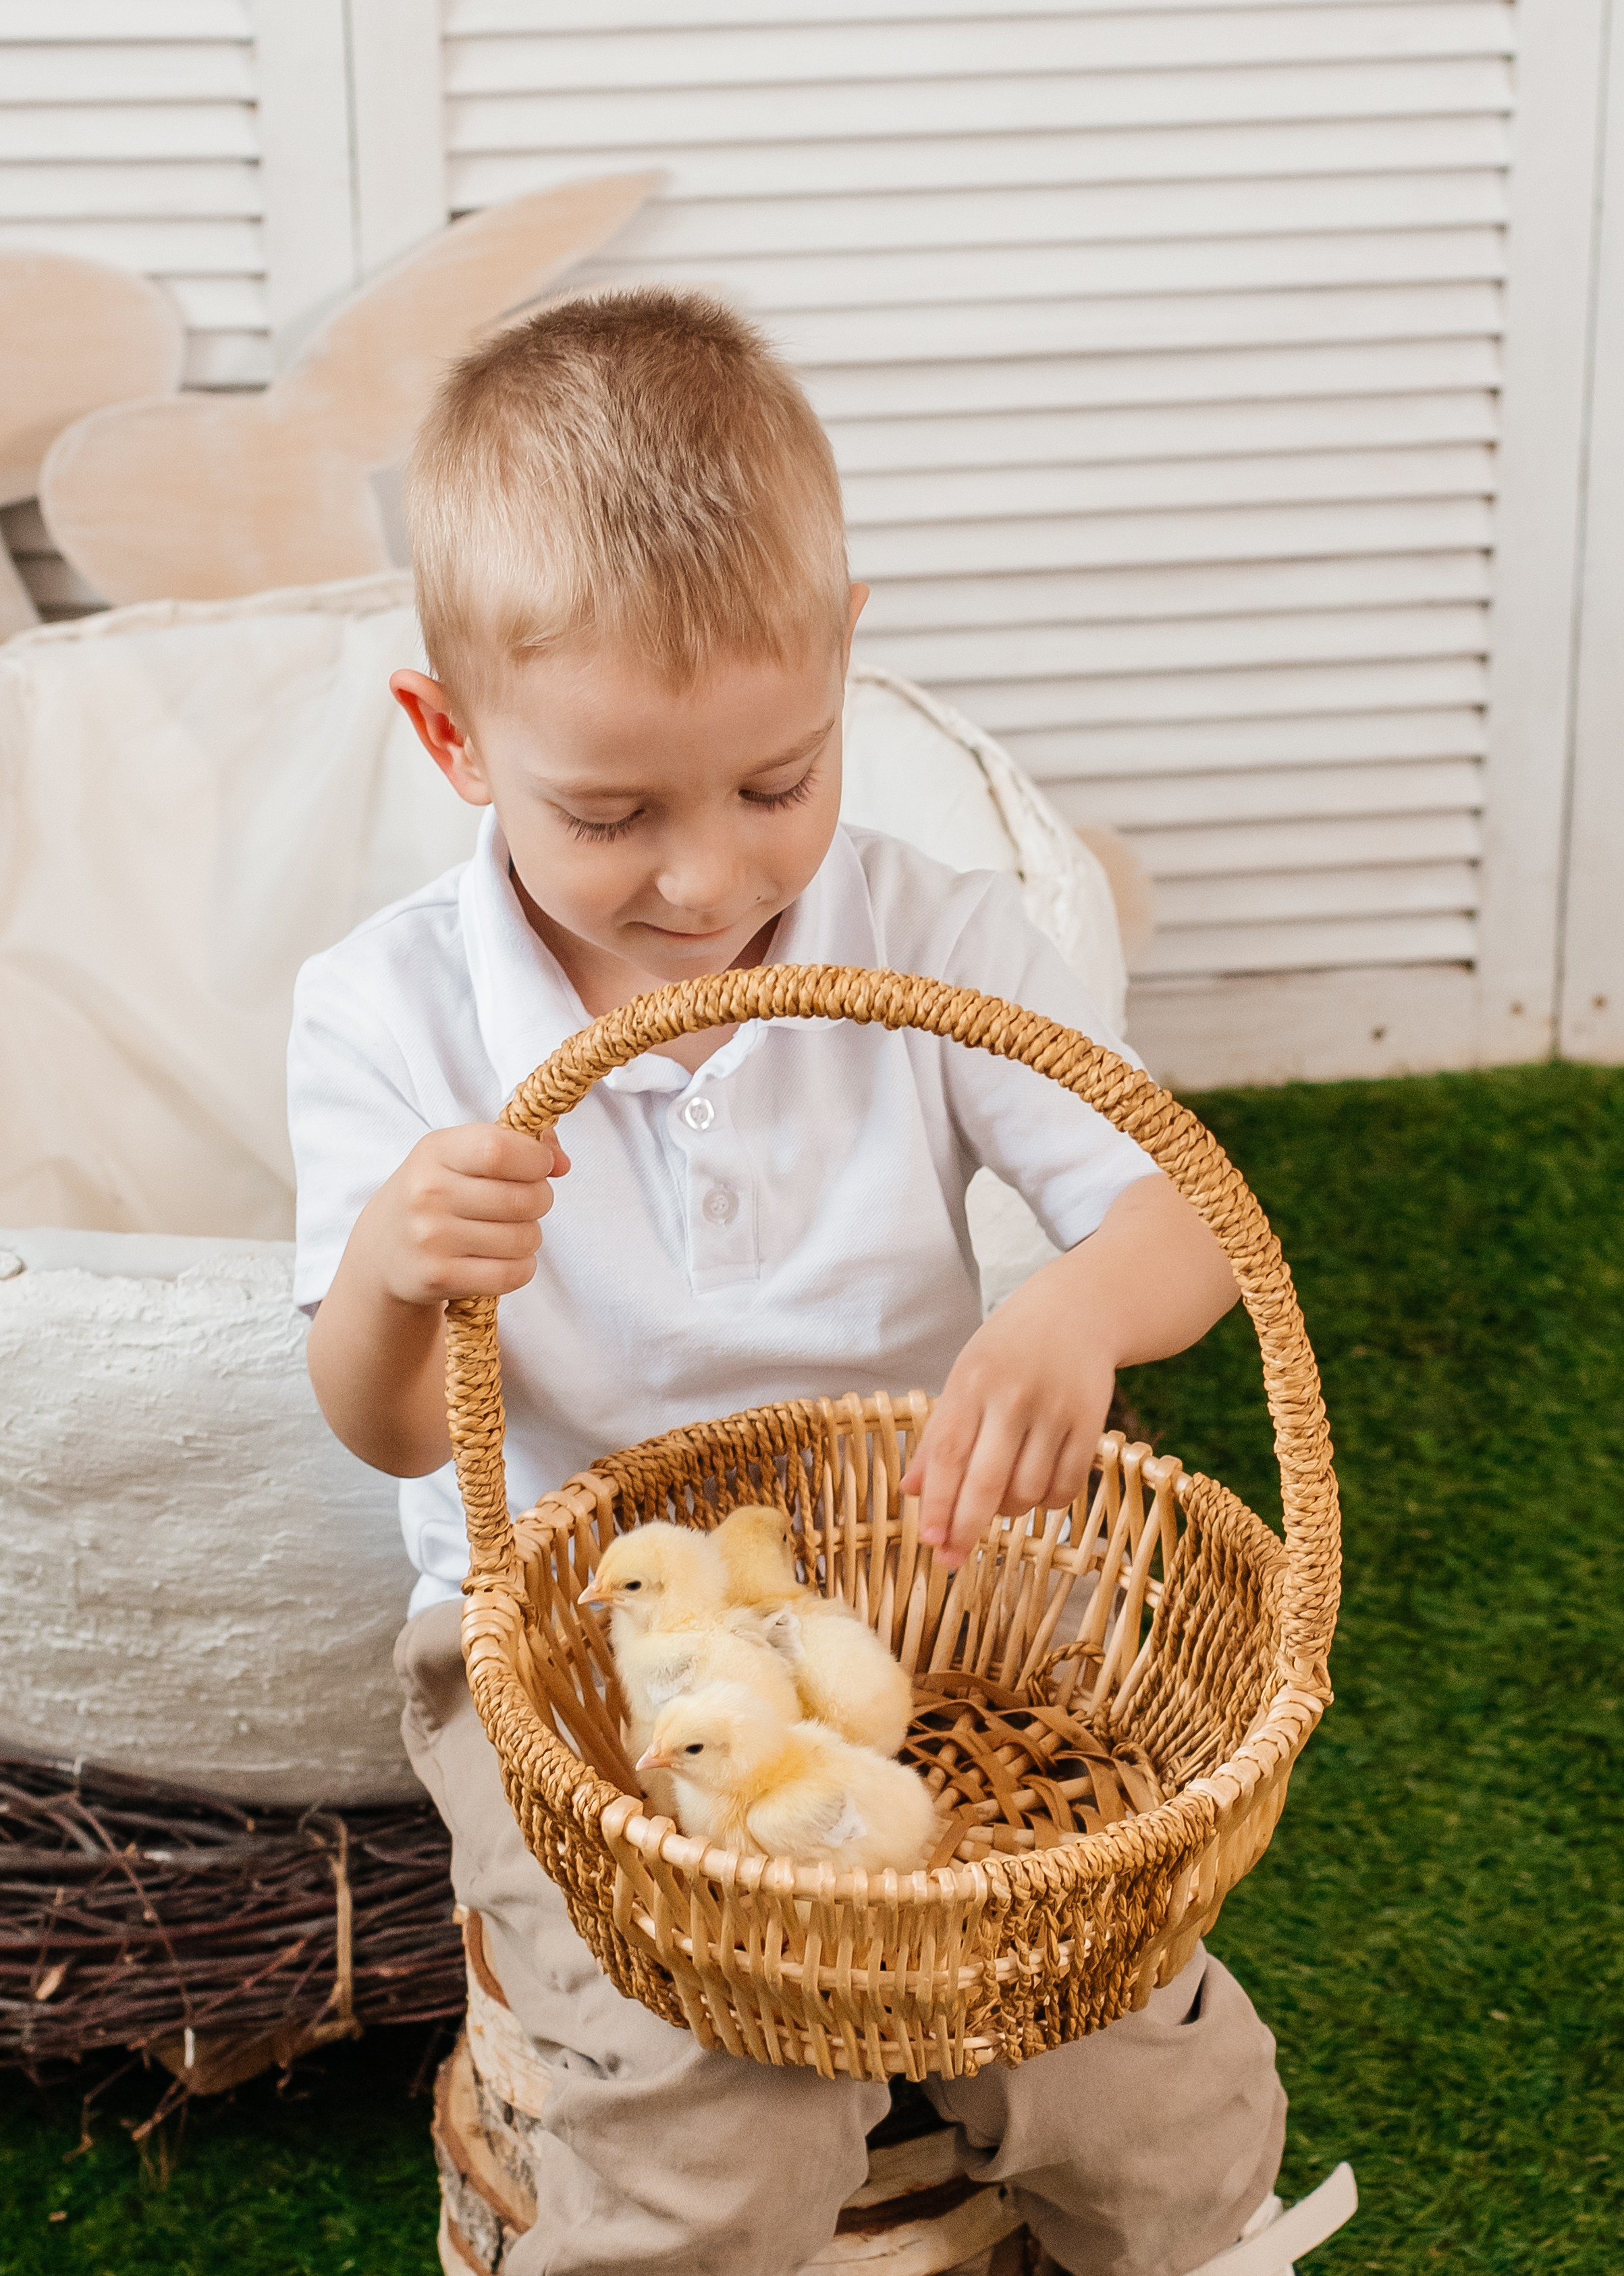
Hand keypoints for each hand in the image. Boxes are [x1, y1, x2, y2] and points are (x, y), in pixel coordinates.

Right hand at [357, 1122, 570, 1306]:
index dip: (536, 1160)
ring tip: (508, 1232)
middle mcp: (428, 1193)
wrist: (383, 1250)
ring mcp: (430, 1238)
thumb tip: (562, 1163)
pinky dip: (521, 1268)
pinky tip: (502, 1259)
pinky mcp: (438, 1277)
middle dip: (540, 1201)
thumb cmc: (436, 1193)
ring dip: (530, 1237)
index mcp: (436, 1151)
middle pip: (524, 1199)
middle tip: (524, 1203)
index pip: (499, 1149)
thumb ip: (518, 1144)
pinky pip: (512, 1274)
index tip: (539, 1166)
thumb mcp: (461, 1154)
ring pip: (524, 1239)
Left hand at [902, 1271, 1114, 1569]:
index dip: (936, 1503)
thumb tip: (911, 1491)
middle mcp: (1012, 1396)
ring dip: (1009, 1512)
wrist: (1077, 1310)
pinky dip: (1047, 1502)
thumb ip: (939, 1434)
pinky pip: (1066, 1485)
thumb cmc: (1009, 1349)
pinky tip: (1036, 1493)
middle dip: (965, 1528)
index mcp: (972, 1382)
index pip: (947, 1453)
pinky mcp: (1091, 1421)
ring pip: (1028, 1490)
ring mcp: (1055, 1409)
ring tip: (1000, 1501)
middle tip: (950, 1560)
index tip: (928, 1541)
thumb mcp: (965, 1377)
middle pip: (986, 1480)